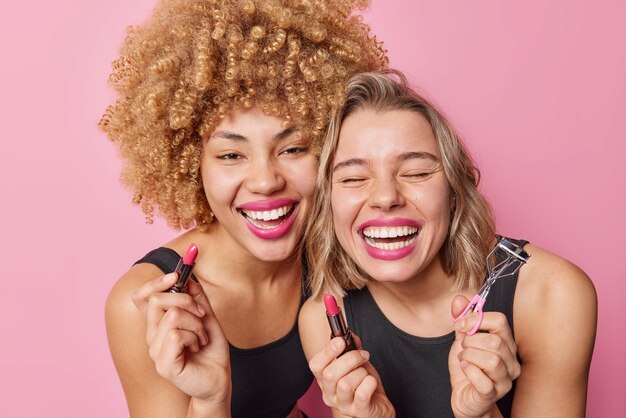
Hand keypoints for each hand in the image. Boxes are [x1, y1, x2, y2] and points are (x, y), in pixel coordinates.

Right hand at [132, 273, 230, 403]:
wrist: (219, 378)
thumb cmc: (210, 349)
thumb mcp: (206, 316)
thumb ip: (195, 297)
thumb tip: (186, 276)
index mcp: (158, 323)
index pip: (141, 297)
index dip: (154, 283)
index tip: (176, 275)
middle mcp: (152, 335)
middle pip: (156, 300)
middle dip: (186, 301)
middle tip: (202, 315)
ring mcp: (155, 351)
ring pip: (171, 316)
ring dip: (196, 323)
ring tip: (201, 337)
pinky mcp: (163, 364)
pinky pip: (176, 335)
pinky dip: (194, 336)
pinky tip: (197, 346)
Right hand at [308, 335, 394, 417]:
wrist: (378, 405)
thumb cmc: (363, 384)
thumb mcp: (357, 364)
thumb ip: (352, 349)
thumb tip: (351, 336)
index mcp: (325, 380)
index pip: (315, 365)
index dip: (327, 351)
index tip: (340, 341)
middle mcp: (329, 394)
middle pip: (330, 374)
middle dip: (350, 358)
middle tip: (362, 355)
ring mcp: (342, 405)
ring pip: (345, 384)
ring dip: (360, 372)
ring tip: (366, 372)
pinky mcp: (358, 412)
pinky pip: (362, 394)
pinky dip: (369, 383)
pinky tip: (371, 382)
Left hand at [449, 295, 520, 417]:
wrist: (464, 396)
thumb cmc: (467, 367)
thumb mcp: (462, 340)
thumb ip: (462, 320)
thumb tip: (459, 299)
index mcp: (506, 343)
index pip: (501, 321)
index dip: (476, 319)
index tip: (461, 325)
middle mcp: (511, 361)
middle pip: (495, 341)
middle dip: (470, 341)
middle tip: (463, 347)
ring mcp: (505, 379)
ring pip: (491, 360)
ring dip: (469, 356)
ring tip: (464, 359)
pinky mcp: (494, 394)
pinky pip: (483, 379)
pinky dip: (468, 370)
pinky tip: (464, 369)